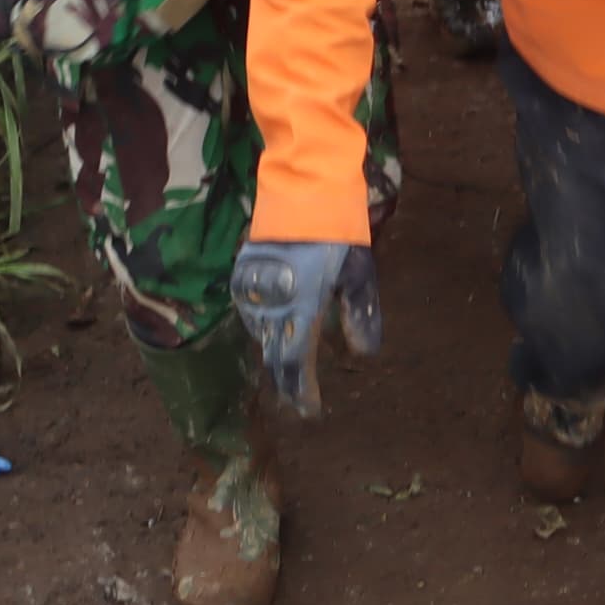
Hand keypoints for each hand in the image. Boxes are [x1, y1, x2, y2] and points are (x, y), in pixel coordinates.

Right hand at [232, 240, 376, 415]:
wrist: (300, 192)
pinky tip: (278, 338)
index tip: (309, 412)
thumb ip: (359, 316)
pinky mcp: (242, 278)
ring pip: (262, 337)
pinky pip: (253, 317)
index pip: (297, 362)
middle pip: (275, 356)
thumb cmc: (336, 234)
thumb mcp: (357, 275)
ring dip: (276, 357)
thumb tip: (363, 355)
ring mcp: (252, 291)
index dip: (302, 390)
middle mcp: (271, 305)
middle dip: (287, 384)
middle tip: (297, 404)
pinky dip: (266, 332)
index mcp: (302, 307)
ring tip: (290, 376)